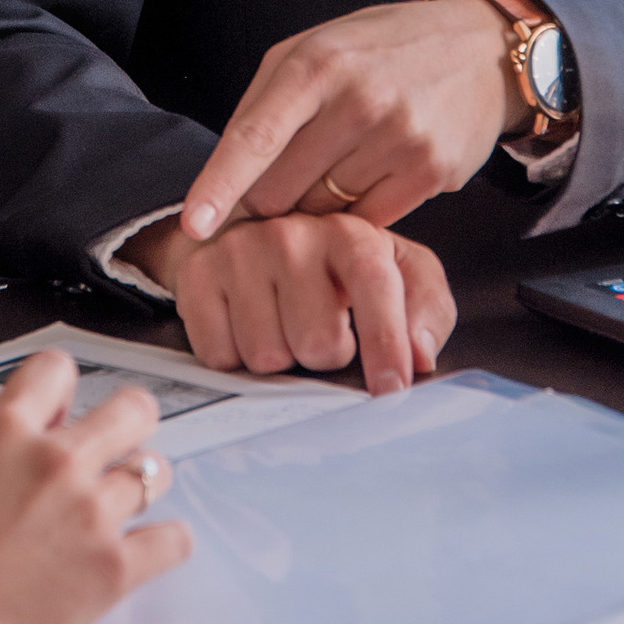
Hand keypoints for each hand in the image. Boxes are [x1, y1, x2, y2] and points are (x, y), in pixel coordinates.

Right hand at [0, 351, 192, 623]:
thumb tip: (43, 432)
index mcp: (5, 433)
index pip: (56, 369)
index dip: (60, 390)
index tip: (63, 410)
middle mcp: (57, 462)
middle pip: (133, 408)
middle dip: (128, 423)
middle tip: (117, 446)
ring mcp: (92, 513)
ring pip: (156, 471)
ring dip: (139, 487)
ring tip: (117, 509)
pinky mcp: (115, 567)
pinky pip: (174, 538)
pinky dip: (164, 543)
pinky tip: (144, 550)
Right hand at [121, 212, 457, 393]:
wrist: (253, 234)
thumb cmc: (337, 268)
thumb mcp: (397, 276)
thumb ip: (425, 311)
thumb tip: (421, 356)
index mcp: (351, 234)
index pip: (374, 288)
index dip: (386, 343)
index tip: (392, 390)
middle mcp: (293, 234)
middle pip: (316, 343)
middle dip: (323, 355)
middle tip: (319, 329)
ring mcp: (241, 251)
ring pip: (266, 357)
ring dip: (280, 357)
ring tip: (282, 322)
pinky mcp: (198, 273)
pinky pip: (220, 356)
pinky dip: (235, 356)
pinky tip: (247, 323)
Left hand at [178, 0, 525, 240]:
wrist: (480, 48)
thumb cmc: (382, 49)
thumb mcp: (316, 48)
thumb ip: (266, 104)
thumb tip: (225, 181)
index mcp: (317, 62)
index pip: (256, 136)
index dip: (219, 185)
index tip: (194, 224)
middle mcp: (359, 99)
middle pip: (282, 189)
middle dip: (271, 196)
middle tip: (290, 175)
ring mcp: (399, 137)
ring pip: (323, 212)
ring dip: (317, 204)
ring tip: (341, 164)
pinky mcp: (431, 171)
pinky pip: (368, 221)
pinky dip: (357, 213)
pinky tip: (370, 178)